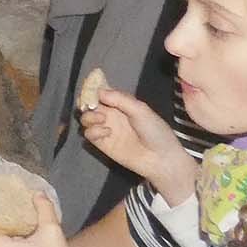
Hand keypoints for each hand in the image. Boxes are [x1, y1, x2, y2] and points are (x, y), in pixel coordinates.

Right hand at [81, 88, 196, 204]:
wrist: (160, 158)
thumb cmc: (156, 132)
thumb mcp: (141, 110)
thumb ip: (120, 99)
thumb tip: (99, 92)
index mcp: (121, 104)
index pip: (102, 91)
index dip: (93, 88)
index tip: (90, 87)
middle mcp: (111, 115)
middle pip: (89, 103)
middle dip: (85, 101)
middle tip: (89, 104)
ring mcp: (106, 128)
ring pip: (85, 118)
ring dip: (89, 116)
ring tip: (101, 119)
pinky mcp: (102, 144)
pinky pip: (88, 134)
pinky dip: (93, 131)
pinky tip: (106, 132)